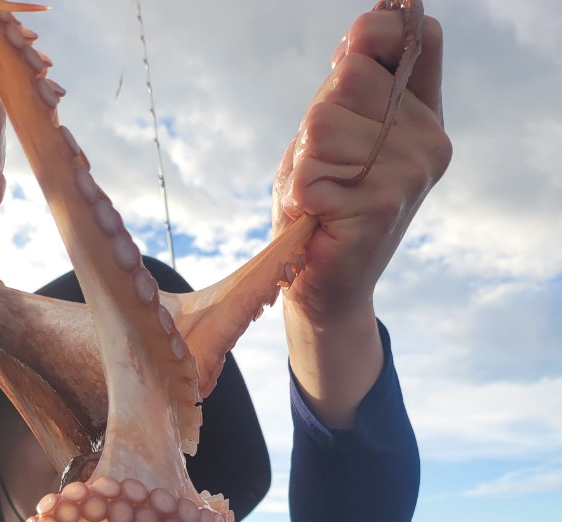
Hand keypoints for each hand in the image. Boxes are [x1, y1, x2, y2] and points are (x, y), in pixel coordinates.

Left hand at [273, 7, 451, 425]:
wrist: (322, 287)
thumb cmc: (323, 204)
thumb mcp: (336, 129)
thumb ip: (356, 79)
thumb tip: (378, 17)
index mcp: (424, 115)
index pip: (409, 35)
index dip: (367, 41)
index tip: (342, 72)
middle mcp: (428, 139)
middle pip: (351, 76)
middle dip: (319, 120)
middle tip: (327, 168)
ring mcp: (410, 171)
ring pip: (325, 121)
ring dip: (306, 160)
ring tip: (323, 194)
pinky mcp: (382, 202)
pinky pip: (312, 168)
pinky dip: (301, 193)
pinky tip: (320, 218)